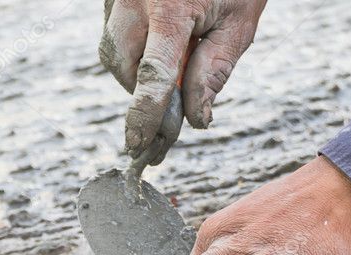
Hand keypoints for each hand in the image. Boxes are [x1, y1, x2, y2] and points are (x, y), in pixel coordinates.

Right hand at [99, 0, 266, 163]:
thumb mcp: (238, 24)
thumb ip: (214, 72)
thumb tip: (196, 119)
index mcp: (171, 6)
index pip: (154, 74)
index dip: (145, 115)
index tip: (139, 144)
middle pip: (122, 62)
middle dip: (141, 89)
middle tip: (170, 99)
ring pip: (112, 49)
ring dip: (137, 70)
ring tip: (172, 61)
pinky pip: (114, 30)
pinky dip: (134, 48)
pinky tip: (161, 42)